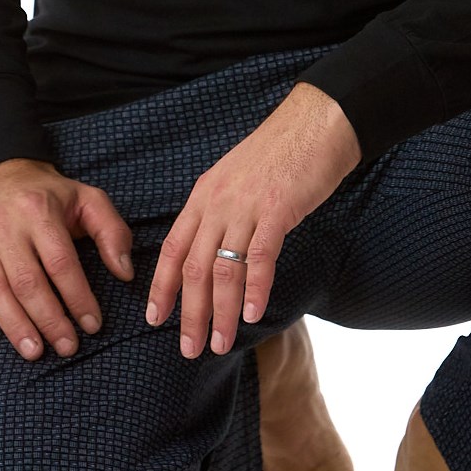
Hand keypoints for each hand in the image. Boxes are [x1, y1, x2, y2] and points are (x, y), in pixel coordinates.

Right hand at [0, 157, 133, 359]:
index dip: (77, 297)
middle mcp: (5, 226)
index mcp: (39, 211)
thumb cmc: (51, 195)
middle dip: (49, 319)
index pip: (60, 262)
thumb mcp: (89, 199)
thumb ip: (112, 232)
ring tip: (35, 352)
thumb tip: (125, 273)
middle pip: (27, 281)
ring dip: (15, 325)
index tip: (93, 325)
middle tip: (68, 348)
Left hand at [145, 82, 360, 359]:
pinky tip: (251, 314)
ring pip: (223, 269)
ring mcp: (246, 206)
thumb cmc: (281, 152)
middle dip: (189, 313)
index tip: (154, 319)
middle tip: (188, 348)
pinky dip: (254, 288)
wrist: (316, 121)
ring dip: (220, 312)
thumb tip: (213, 251)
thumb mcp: (236, 178)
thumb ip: (221, 211)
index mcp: (204, 195)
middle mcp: (217, 202)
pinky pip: (260, 256)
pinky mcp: (277, 209)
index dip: (161, 286)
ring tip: (220, 343)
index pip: (172, 247)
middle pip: (193, 266)